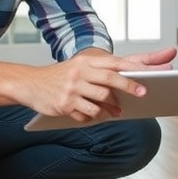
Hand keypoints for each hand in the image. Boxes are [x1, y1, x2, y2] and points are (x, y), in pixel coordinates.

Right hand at [25, 46, 177, 122]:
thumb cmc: (60, 76)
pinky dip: (94, 117)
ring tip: (117, 111)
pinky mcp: (64, 104)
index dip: (132, 71)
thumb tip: (126, 83)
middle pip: (110, 80)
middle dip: (129, 87)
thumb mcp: (79, 67)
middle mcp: (79, 73)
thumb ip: (100, 73)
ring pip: (100, 100)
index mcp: (85, 61)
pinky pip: (87, 114)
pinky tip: (96, 116)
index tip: (148, 78)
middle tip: (142, 94)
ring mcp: (72, 89)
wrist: (30, 83)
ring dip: (112, 108)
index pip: (114, 64)